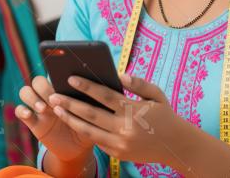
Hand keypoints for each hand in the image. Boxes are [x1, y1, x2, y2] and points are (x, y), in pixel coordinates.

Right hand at [15, 76, 94, 162]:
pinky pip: (19, 111)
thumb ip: (92, 100)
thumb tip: (99, 83)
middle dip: (43, 88)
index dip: (55, 75)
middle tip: (53, 99)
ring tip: (43, 108)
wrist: (79, 148)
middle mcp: (48, 96)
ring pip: (25, 92)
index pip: (54, 73)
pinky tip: (29, 115)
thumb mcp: (93, 114)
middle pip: (37, 81)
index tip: (66, 82)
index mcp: (63, 89)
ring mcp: (39, 108)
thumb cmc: (88, 126)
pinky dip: (21, 111)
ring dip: (32, 97)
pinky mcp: (32, 121)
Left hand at [47, 73, 180, 164]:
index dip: (86, 87)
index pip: (104, 96)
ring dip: (70, 119)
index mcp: (133, 110)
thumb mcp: (157, 94)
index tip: (70, 78)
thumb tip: (119, 74)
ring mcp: (120, 144)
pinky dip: (82, 130)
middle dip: (69, 104)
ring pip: (88, 130)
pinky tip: (71, 120)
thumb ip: (138, 83)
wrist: (177, 147)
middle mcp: (124, 128)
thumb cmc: (165, 115)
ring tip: (56, 109)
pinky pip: (96, 141)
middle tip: (52, 95)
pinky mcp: (118, 154)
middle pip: (90, 114)